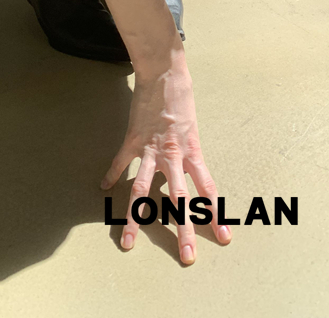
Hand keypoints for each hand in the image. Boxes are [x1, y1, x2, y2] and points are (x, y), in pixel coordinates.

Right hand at [100, 59, 231, 263]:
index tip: (224, 238)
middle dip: (184, 230)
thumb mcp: (193, 126)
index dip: (215, 214)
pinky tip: (105, 188)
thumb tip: (191, 168)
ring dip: (137, 219)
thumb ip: (190, 149)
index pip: (207, 189)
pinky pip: (121, 162)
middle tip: (187, 257)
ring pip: (143, 191)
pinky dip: (112, 175)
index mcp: (192, 151)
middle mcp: (173, 155)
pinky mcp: (133, 139)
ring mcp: (151, 149)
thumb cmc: (182, 96)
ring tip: (128, 243)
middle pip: (180, 199)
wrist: (165, 73)